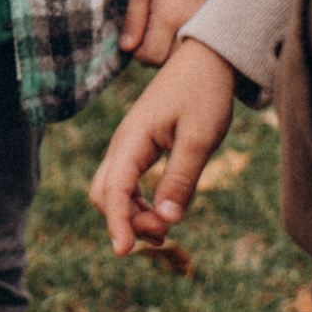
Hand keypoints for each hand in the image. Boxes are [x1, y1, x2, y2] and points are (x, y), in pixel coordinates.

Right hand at [89, 38, 235, 254]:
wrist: (206, 59)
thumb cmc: (204, 94)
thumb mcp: (199, 138)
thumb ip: (181, 178)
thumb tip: (166, 219)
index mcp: (133, 138)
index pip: (114, 190)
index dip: (117, 222)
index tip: (124, 251)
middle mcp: (123, 143)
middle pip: (105, 193)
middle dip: (126, 220)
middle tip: (163, 234)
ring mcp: (129, 144)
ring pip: (114, 190)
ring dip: (133, 214)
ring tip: (165, 232)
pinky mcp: (140, 146)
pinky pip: (127, 182)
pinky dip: (139, 203)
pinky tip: (163, 212)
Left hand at [121, 0, 217, 65]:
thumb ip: (133, 18)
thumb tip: (127, 48)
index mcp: (170, 16)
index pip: (151, 56)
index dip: (139, 52)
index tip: (137, 42)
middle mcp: (194, 26)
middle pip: (171, 62)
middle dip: (158, 54)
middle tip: (153, 36)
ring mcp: (211, 28)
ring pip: (188, 59)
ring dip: (175, 52)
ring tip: (170, 32)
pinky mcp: (221, 27)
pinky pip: (205, 52)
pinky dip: (193, 48)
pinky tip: (186, 33)